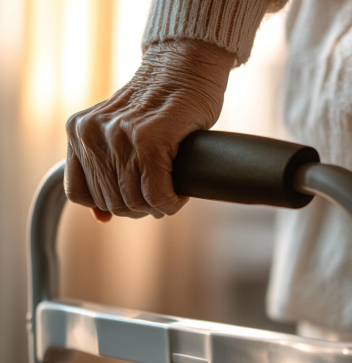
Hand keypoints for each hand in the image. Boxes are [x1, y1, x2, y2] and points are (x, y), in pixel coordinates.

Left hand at [65, 39, 234, 221]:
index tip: (134, 197)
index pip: (81, 194)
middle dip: (139, 208)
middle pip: (111, 202)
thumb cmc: (160, 103)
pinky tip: (180, 194)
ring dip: (157, 206)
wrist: (185, 67)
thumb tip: (101, 219)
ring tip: (171, 193)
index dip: (109, 204)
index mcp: (78, 130)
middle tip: (160, 197)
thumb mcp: (120, 132)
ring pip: (134, 202)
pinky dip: (171, 202)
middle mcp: (92, 132)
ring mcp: (118, 135)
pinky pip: (157, 195)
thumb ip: (105, 168)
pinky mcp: (148, 139)